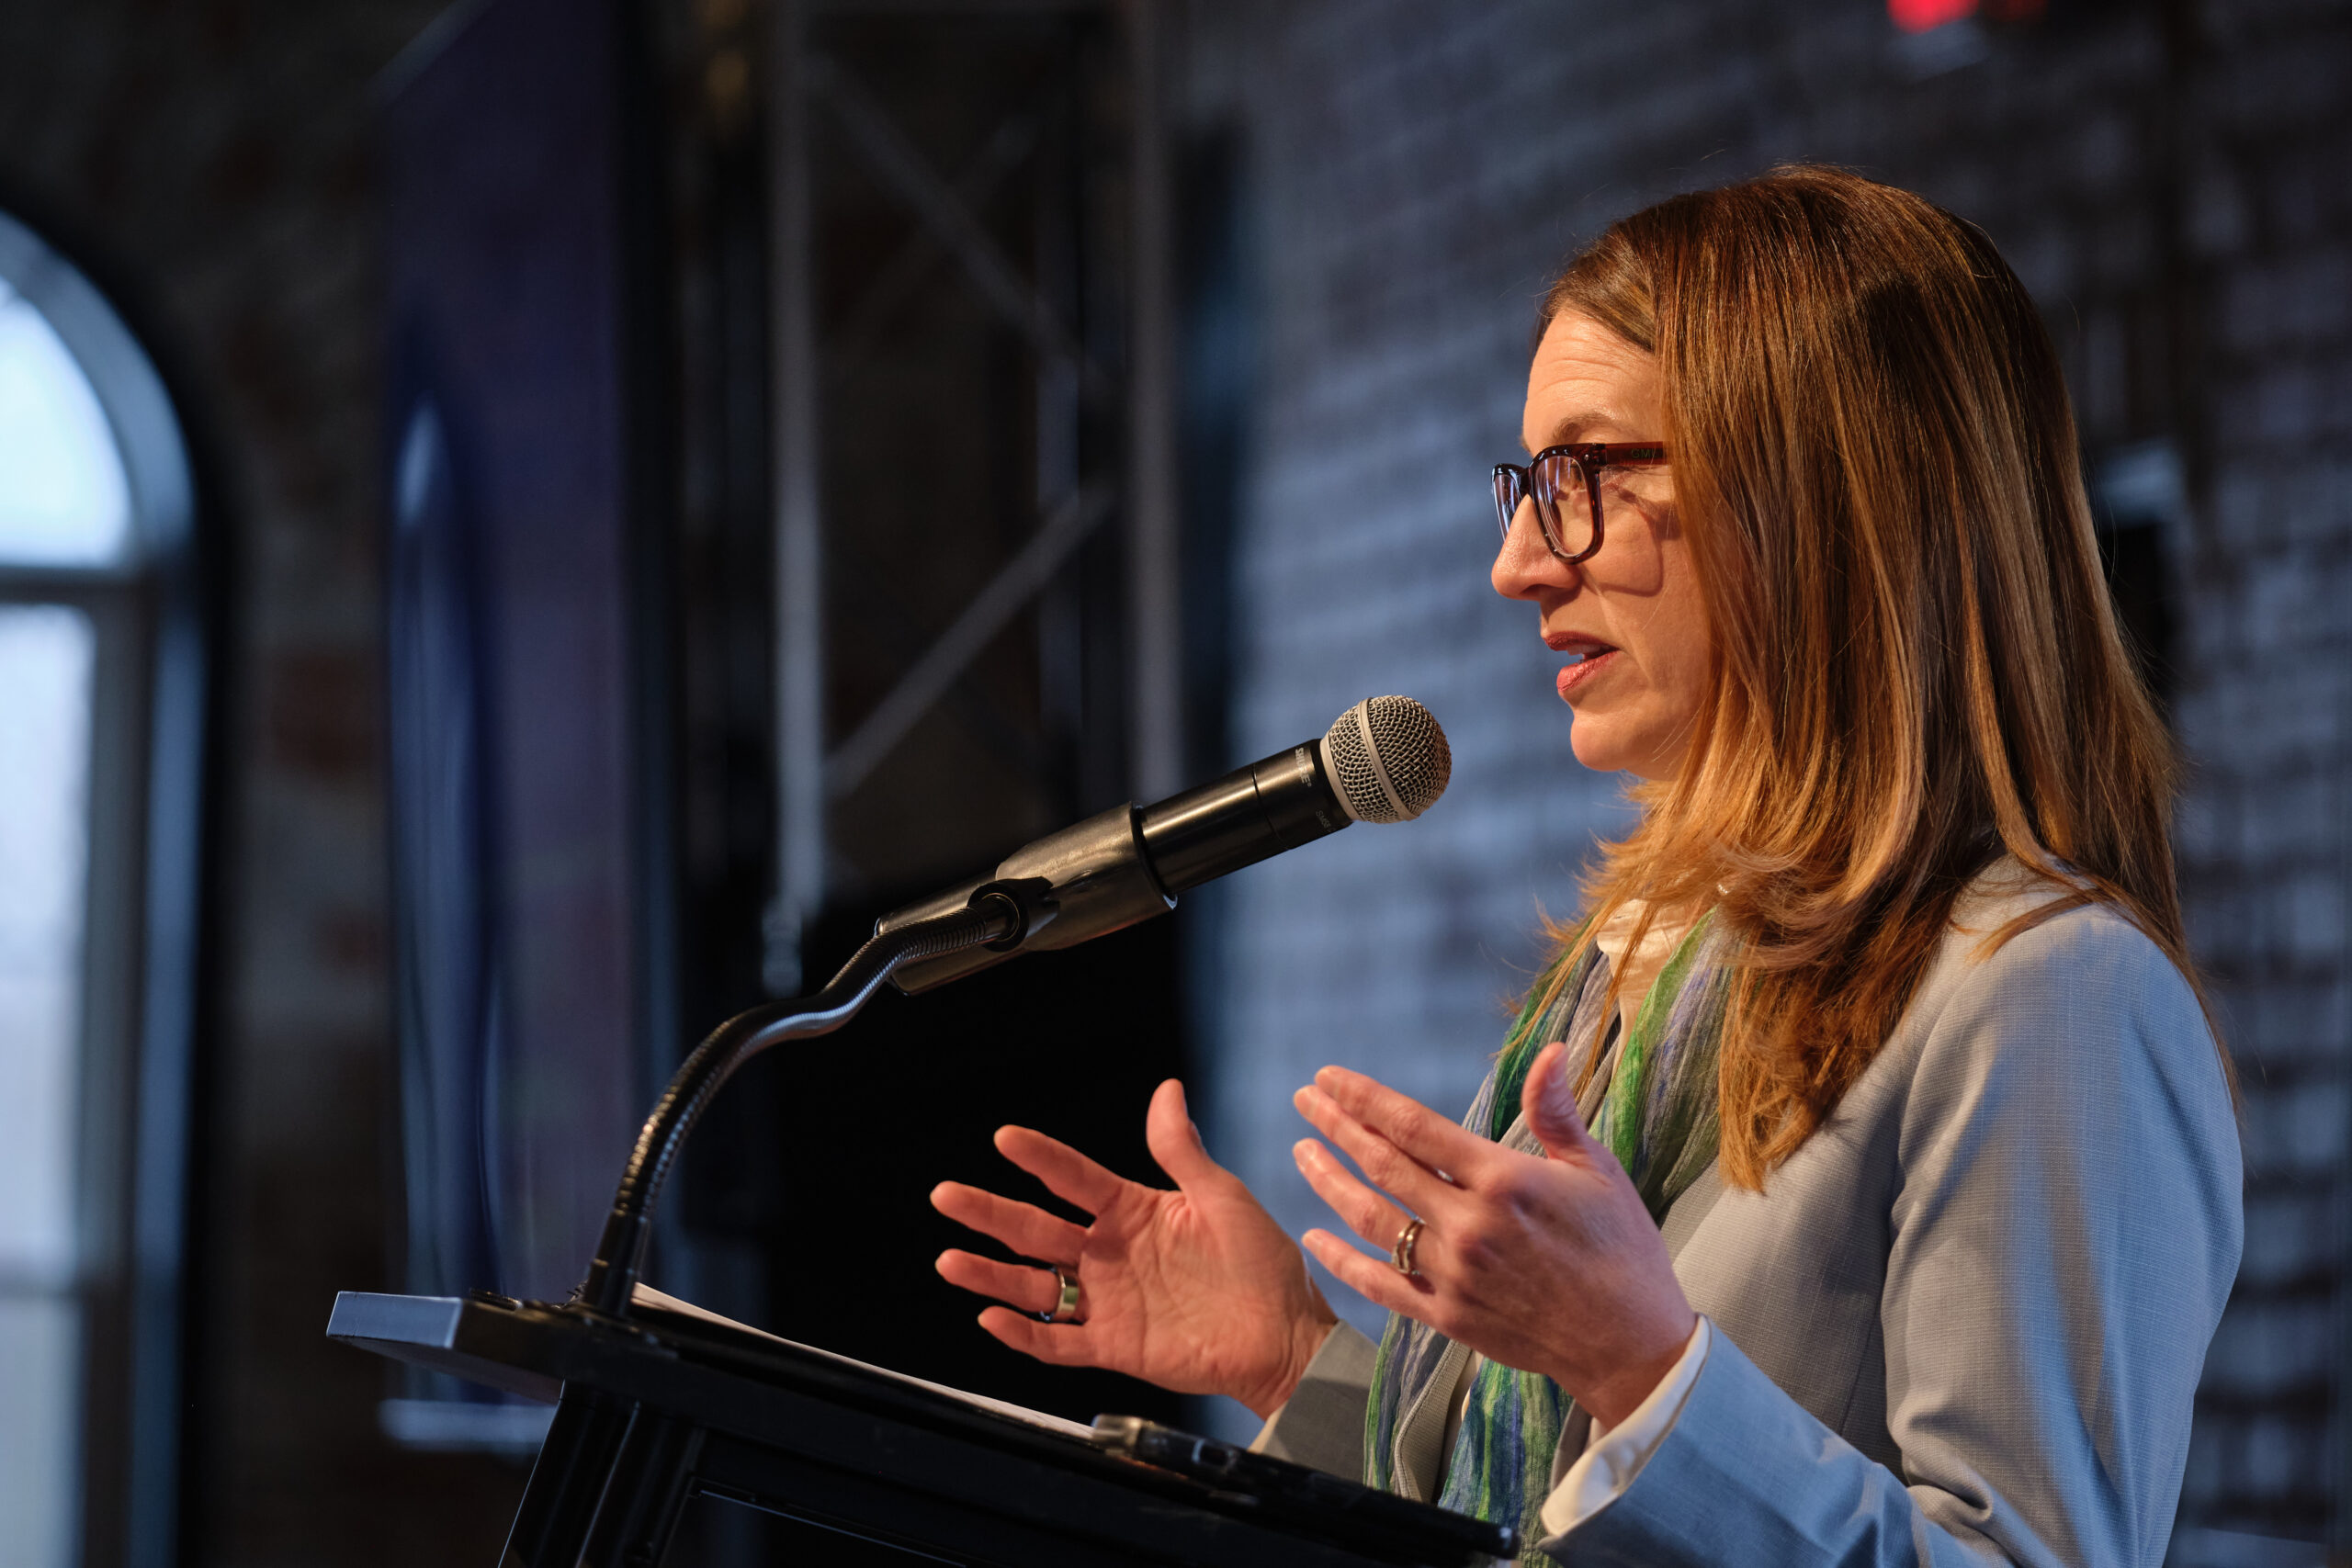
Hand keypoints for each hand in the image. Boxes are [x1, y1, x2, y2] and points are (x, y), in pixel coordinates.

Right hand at [932, 1078, 1338, 1417]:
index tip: (1005, 1137)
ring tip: (950, 1260)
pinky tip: (993, 1318)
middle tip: (946, 1194)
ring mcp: (1108, 1300)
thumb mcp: (1222, 1196)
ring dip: (990, 1273)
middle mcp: (1110, 1253)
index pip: (1075, 1177)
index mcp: (1133, 1211)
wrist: (1285, 1334)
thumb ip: (1182, 1151)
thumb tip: (1167, 1089)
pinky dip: (1024, 1335)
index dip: (1040, 1157)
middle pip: (1038, 1229)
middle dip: (990, 1211)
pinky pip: (1059, 1342)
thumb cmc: (1262, 1262)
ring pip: (1035, 1286)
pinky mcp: (1115, 1345)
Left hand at [1290, 1043, 1695, 1427]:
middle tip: (1304, 1099)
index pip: (1415, 1127)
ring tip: (1301, 1151)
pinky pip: (1380, 1285)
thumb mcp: (1597, 1171)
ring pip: (1371, 1220)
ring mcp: (1453, 1275)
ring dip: (1329, 1182)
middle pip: (1383, 1166)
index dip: (1365, 1098)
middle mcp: (1470, 1225)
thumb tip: (1546, 1051)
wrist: (1631, 1347)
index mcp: (1504, 1180)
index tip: (1329, 1077)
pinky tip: (1312, 1238)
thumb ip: (1555, 1112)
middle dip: (1336, 1127)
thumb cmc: (1622, 1250)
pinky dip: (1340, 1261)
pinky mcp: (1447, 1318)